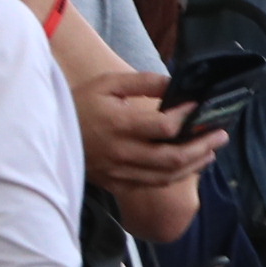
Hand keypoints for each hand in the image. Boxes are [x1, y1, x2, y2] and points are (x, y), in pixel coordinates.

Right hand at [77, 69, 225, 194]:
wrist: (45, 132)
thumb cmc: (80, 103)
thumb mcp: (108, 84)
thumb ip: (143, 82)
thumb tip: (175, 84)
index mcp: (119, 125)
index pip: (164, 127)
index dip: (187, 119)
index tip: (200, 108)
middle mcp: (121, 152)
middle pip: (172, 158)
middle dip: (202, 147)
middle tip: (221, 134)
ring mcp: (118, 170)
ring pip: (165, 176)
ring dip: (194, 164)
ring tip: (210, 151)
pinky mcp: (114, 182)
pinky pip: (150, 184)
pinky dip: (173, 176)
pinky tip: (187, 165)